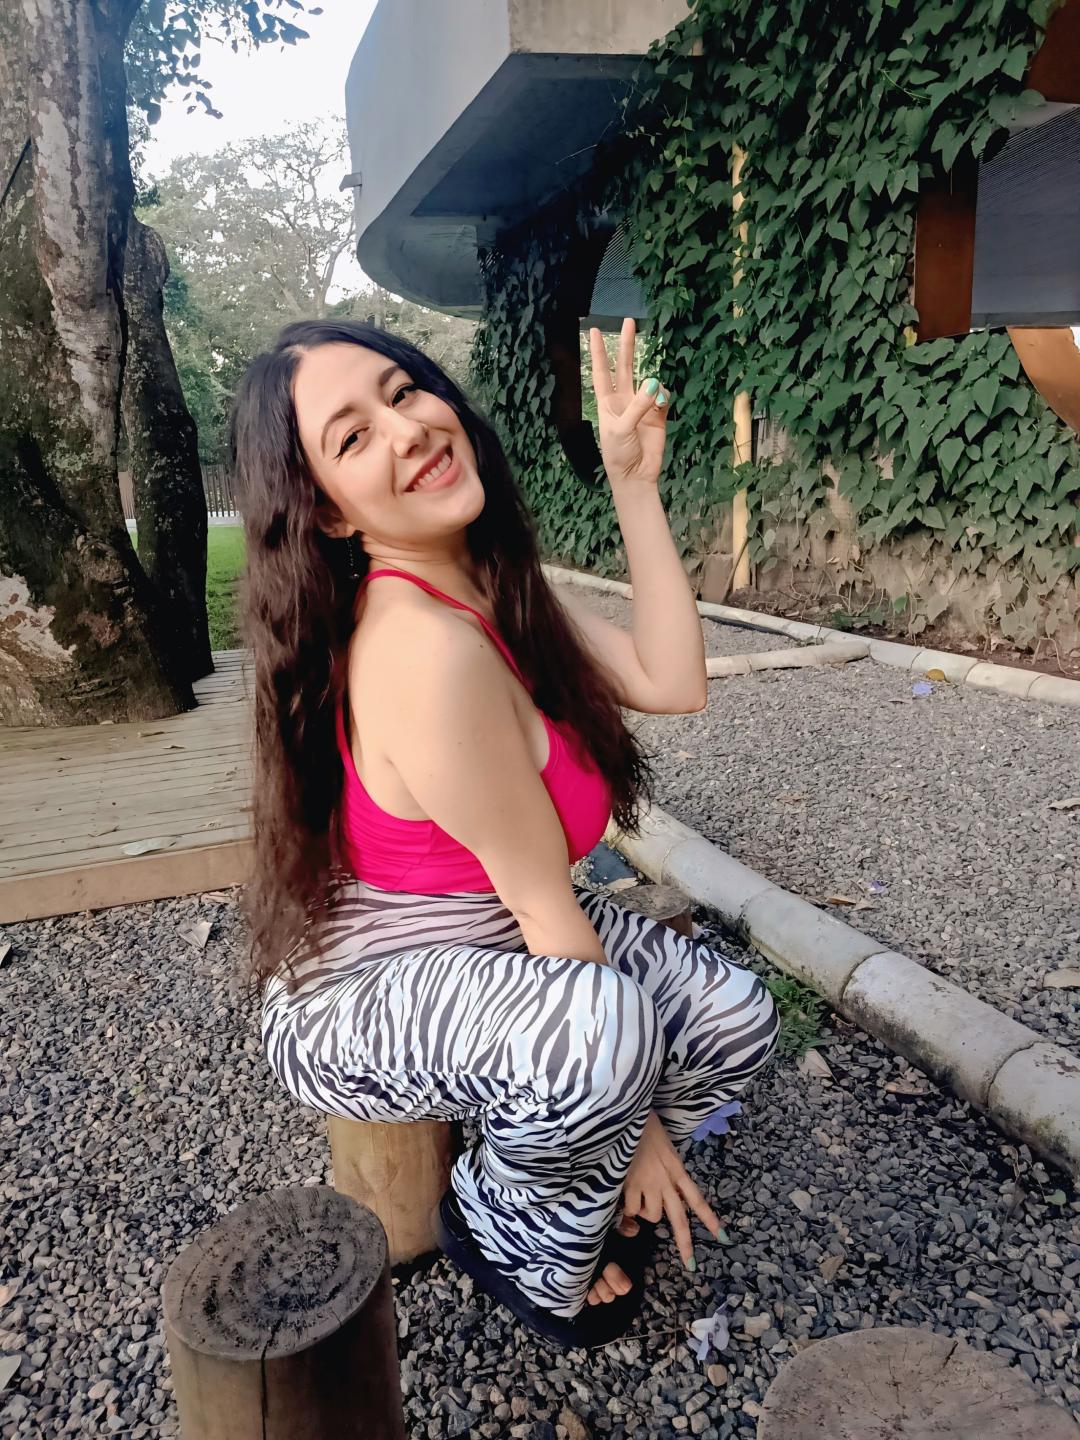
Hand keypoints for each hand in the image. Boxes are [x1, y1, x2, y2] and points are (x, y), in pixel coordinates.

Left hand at [587, 317, 669, 489]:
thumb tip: (653, 384)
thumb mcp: (621, 429)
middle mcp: (624, 400)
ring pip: (648, 381)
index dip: (597, 351)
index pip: (601, 371)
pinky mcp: (658, 415)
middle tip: (629, 322)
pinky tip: (661, 405)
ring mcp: (641, 406)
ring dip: (652, 385)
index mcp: (607, 402)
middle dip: (626, 345)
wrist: (636, 476)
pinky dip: (663, 397)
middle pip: (624, 366)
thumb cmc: (619, 455)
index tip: (593, 330)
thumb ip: (638, 406)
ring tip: (653, 401)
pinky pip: (663, 396)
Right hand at [620, 1110, 722, 1267]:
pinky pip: (630, 1209)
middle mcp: (666, 1180)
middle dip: (685, 1244)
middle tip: (691, 1265)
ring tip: (637, 1200)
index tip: (723, 1237)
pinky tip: (622, 1198)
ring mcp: (647, 1183)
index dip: (710, 1218)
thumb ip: (665, 1168)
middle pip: (679, 1219)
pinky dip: (626, 1209)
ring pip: (652, 1216)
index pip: (697, 1198)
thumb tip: (660, 1187)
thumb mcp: (663, 1146)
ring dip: (645, 1214)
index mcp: (677, 1168)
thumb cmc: (644, 1123)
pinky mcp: (628, 1182)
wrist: (627, 1111)